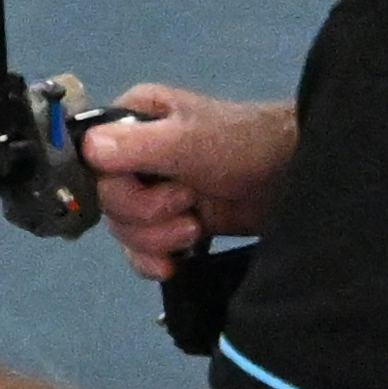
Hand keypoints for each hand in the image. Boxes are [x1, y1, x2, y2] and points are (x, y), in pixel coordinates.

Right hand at [85, 84, 296, 276]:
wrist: (299, 178)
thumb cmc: (246, 145)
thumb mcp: (192, 140)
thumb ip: (139, 145)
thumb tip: (88, 152)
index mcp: (129, 123)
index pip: (89, 159)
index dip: (113, 184)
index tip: (145, 188)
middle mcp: (134, 156)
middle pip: (106, 200)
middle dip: (144, 214)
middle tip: (186, 203)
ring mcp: (154, 193)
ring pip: (122, 228)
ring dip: (156, 237)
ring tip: (195, 226)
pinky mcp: (173, 224)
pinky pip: (141, 250)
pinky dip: (152, 260)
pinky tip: (171, 265)